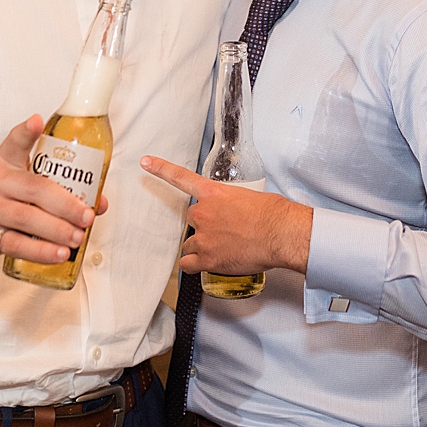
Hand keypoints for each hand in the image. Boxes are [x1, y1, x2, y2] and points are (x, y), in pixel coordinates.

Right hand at [0, 116, 105, 262]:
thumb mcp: (13, 177)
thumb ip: (52, 183)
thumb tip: (98, 202)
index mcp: (3, 161)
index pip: (14, 143)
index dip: (26, 132)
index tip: (37, 122)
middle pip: (34, 189)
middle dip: (66, 204)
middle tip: (86, 215)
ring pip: (26, 218)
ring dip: (57, 230)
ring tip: (78, 237)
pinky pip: (16, 244)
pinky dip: (41, 251)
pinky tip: (59, 254)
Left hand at [140, 155, 311, 273]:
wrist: (281, 233)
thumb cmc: (274, 214)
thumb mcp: (250, 197)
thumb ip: (232, 203)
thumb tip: (234, 213)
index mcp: (214, 193)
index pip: (181, 177)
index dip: (160, 169)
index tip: (145, 162)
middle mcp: (204, 213)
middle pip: (191, 219)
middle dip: (204, 225)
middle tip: (224, 231)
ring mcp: (204, 237)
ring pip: (190, 243)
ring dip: (202, 246)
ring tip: (224, 248)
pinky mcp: (208, 259)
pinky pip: (189, 264)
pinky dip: (196, 264)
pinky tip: (209, 263)